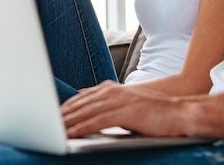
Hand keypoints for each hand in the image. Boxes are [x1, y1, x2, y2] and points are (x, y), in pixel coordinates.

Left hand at [61, 81, 186, 137]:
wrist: (179, 112)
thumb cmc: (155, 112)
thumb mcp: (127, 103)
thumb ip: (107, 103)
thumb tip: (86, 104)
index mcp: (113, 89)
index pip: (81, 98)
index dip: (64, 108)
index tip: (50, 117)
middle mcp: (114, 91)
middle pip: (80, 104)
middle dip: (61, 116)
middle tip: (43, 125)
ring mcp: (120, 100)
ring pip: (86, 112)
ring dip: (67, 123)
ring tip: (52, 131)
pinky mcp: (126, 112)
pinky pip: (98, 121)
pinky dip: (82, 128)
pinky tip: (71, 134)